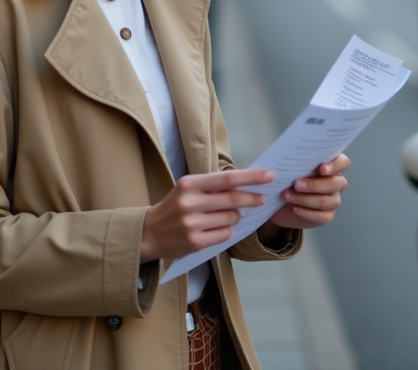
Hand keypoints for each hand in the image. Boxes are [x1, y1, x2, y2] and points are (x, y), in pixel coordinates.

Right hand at [141, 168, 273, 262]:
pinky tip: (215, 229)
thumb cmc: (174, 207)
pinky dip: (226, 231)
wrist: (149, 233)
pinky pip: (224, 234)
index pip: (227, 178)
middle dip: (252, 198)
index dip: (251, 177)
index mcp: (189, 184)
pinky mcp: (195, 242)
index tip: (269, 175)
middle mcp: (190, 203)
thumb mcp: (188, 189)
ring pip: (231, 218)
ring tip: (224, 216)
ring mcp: (192, 224)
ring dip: (235, 217)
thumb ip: (212, 187)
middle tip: (263, 199)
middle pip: (233, 199)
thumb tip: (245, 185)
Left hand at [267, 154, 350, 231]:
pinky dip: (307, 213)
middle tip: (296, 184)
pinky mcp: (327, 215)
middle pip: (334, 183)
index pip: (343, 162)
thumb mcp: (290, 169)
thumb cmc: (289, 180)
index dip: (335, 165)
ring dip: (305, 199)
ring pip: (326, 201)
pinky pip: (321, 216)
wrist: (282, 204)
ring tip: (288, 196)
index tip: (321, 168)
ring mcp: (333, 200)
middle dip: (314, 184)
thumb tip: (283, 162)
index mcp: (331, 166)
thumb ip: (293, 163)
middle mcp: (336, 183)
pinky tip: (295, 209)